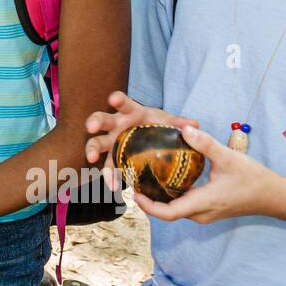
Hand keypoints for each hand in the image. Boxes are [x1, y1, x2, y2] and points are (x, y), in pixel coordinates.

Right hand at [83, 91, 199, 189]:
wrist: (152, 141)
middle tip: (91, 128)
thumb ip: (179, 123)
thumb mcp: (169, 123)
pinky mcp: (111, 158)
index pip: (123, 102)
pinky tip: (114, 186)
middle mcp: (115, 125)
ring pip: (96, 142)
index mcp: (130, 112)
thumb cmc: (158, 127)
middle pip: (101, 119)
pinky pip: (108, 167)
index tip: (113, 99)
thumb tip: (194, 125)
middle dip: (94, 122)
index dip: (117, 100)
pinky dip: (109, 176)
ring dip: (91, 149)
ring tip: (91, 159)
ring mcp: (110, 141)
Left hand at [129, 125, 285, 223]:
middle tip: (134, 180)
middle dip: (149, 199)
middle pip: (168, 211)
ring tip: (145, 178)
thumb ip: (205, 144)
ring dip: (160, 198)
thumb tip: (184, 128)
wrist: (275, 196)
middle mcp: (201, 213)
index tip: (133, 193)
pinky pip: (184, 205)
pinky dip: (172, 195)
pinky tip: (166, 178)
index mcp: (202, 203)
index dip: (148, 206)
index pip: (168, 213)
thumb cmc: (254, 179)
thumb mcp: (229, 157)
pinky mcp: (209, 209)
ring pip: (176, 209)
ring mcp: (205, 213)